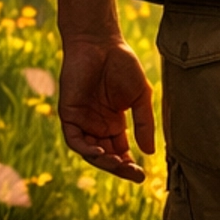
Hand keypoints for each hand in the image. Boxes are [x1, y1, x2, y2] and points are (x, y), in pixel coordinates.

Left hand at [59, 38, 155, 181]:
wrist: (102, 43)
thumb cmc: (122, 64)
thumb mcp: (140, 97)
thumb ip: (144, 124)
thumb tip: (150, 152)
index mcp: (114, 122)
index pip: (120, 151)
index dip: (129, 165)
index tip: (142, 176)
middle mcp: (97, 125)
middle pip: (106, 156)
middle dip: (119, 167)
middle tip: (133, 173)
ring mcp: (82, 121)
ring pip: (90, 152)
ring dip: (103, 162)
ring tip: (119, 165)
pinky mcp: (69, 114)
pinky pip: (75, 139)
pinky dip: (85, 149)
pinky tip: (100, 152)